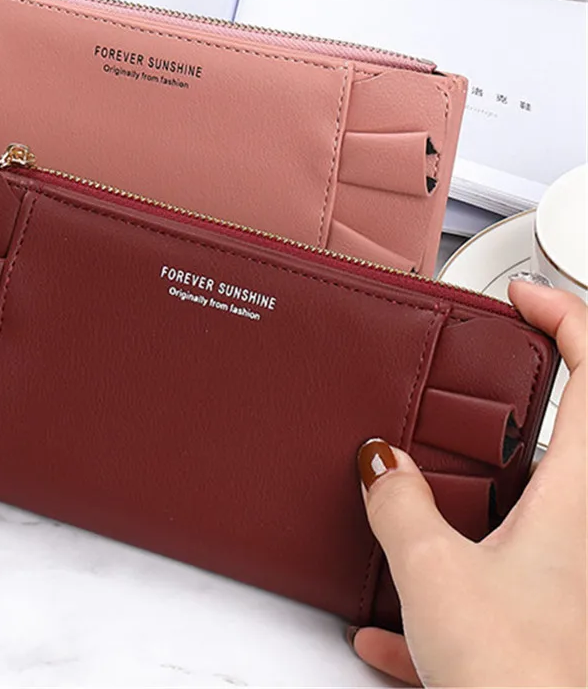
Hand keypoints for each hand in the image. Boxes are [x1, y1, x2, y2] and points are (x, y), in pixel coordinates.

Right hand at [351, 280, 585, 686]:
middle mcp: (582, 527)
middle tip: (470, 382)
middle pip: (566, 433)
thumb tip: (380, 464)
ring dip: (472, 494)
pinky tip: (390, 631)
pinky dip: (448, 589)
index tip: (521, 296)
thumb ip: (400, 504)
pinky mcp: (545, 618)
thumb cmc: (523, 677)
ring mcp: (567, 574)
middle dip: (516, 400)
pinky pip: (496, 580)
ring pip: (525, 508)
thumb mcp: (434, 572)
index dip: (565, 317)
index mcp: (576, 495)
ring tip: (414, 495)